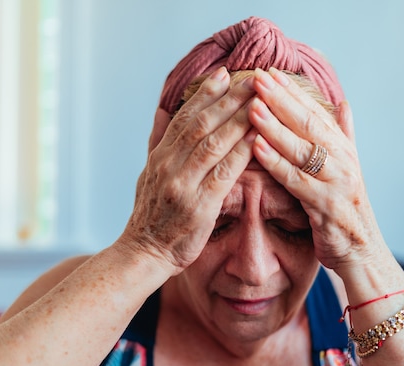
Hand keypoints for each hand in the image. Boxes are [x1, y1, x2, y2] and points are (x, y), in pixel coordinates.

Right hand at [120, 67, 255, 273]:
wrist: (143, 253)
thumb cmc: (150, 215)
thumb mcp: (147, 173)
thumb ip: (157, 140)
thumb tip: (161, 109)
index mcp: (159, 156)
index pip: (183, 117)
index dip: (205, 94)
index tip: (225, 74)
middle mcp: (168, 166)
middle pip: (201, 124)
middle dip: (228, 99)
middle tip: (252, 79)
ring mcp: (182, 185)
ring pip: (213, 143)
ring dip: (238, 119)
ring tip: (260, 100)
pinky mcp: (199, 206)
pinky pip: (224, 173)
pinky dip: (241, 153)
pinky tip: (257, 138)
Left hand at [248, 68, 385, 270]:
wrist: (362, 251)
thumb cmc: (346, 208)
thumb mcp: (346, 168)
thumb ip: (343, 135)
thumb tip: (343, 103)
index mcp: (343, 148)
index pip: (314, 112)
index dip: (291, 91)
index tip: (268, 72)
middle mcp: (342, 160)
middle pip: (308, 124)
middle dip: (281, 99)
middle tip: (257, 78)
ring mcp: (336, 182)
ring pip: (302, 149)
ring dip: (275, 127)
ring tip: (252, 108)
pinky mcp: (327, 206)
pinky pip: (296, 181)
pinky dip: (276, 163)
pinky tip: (256, 147)